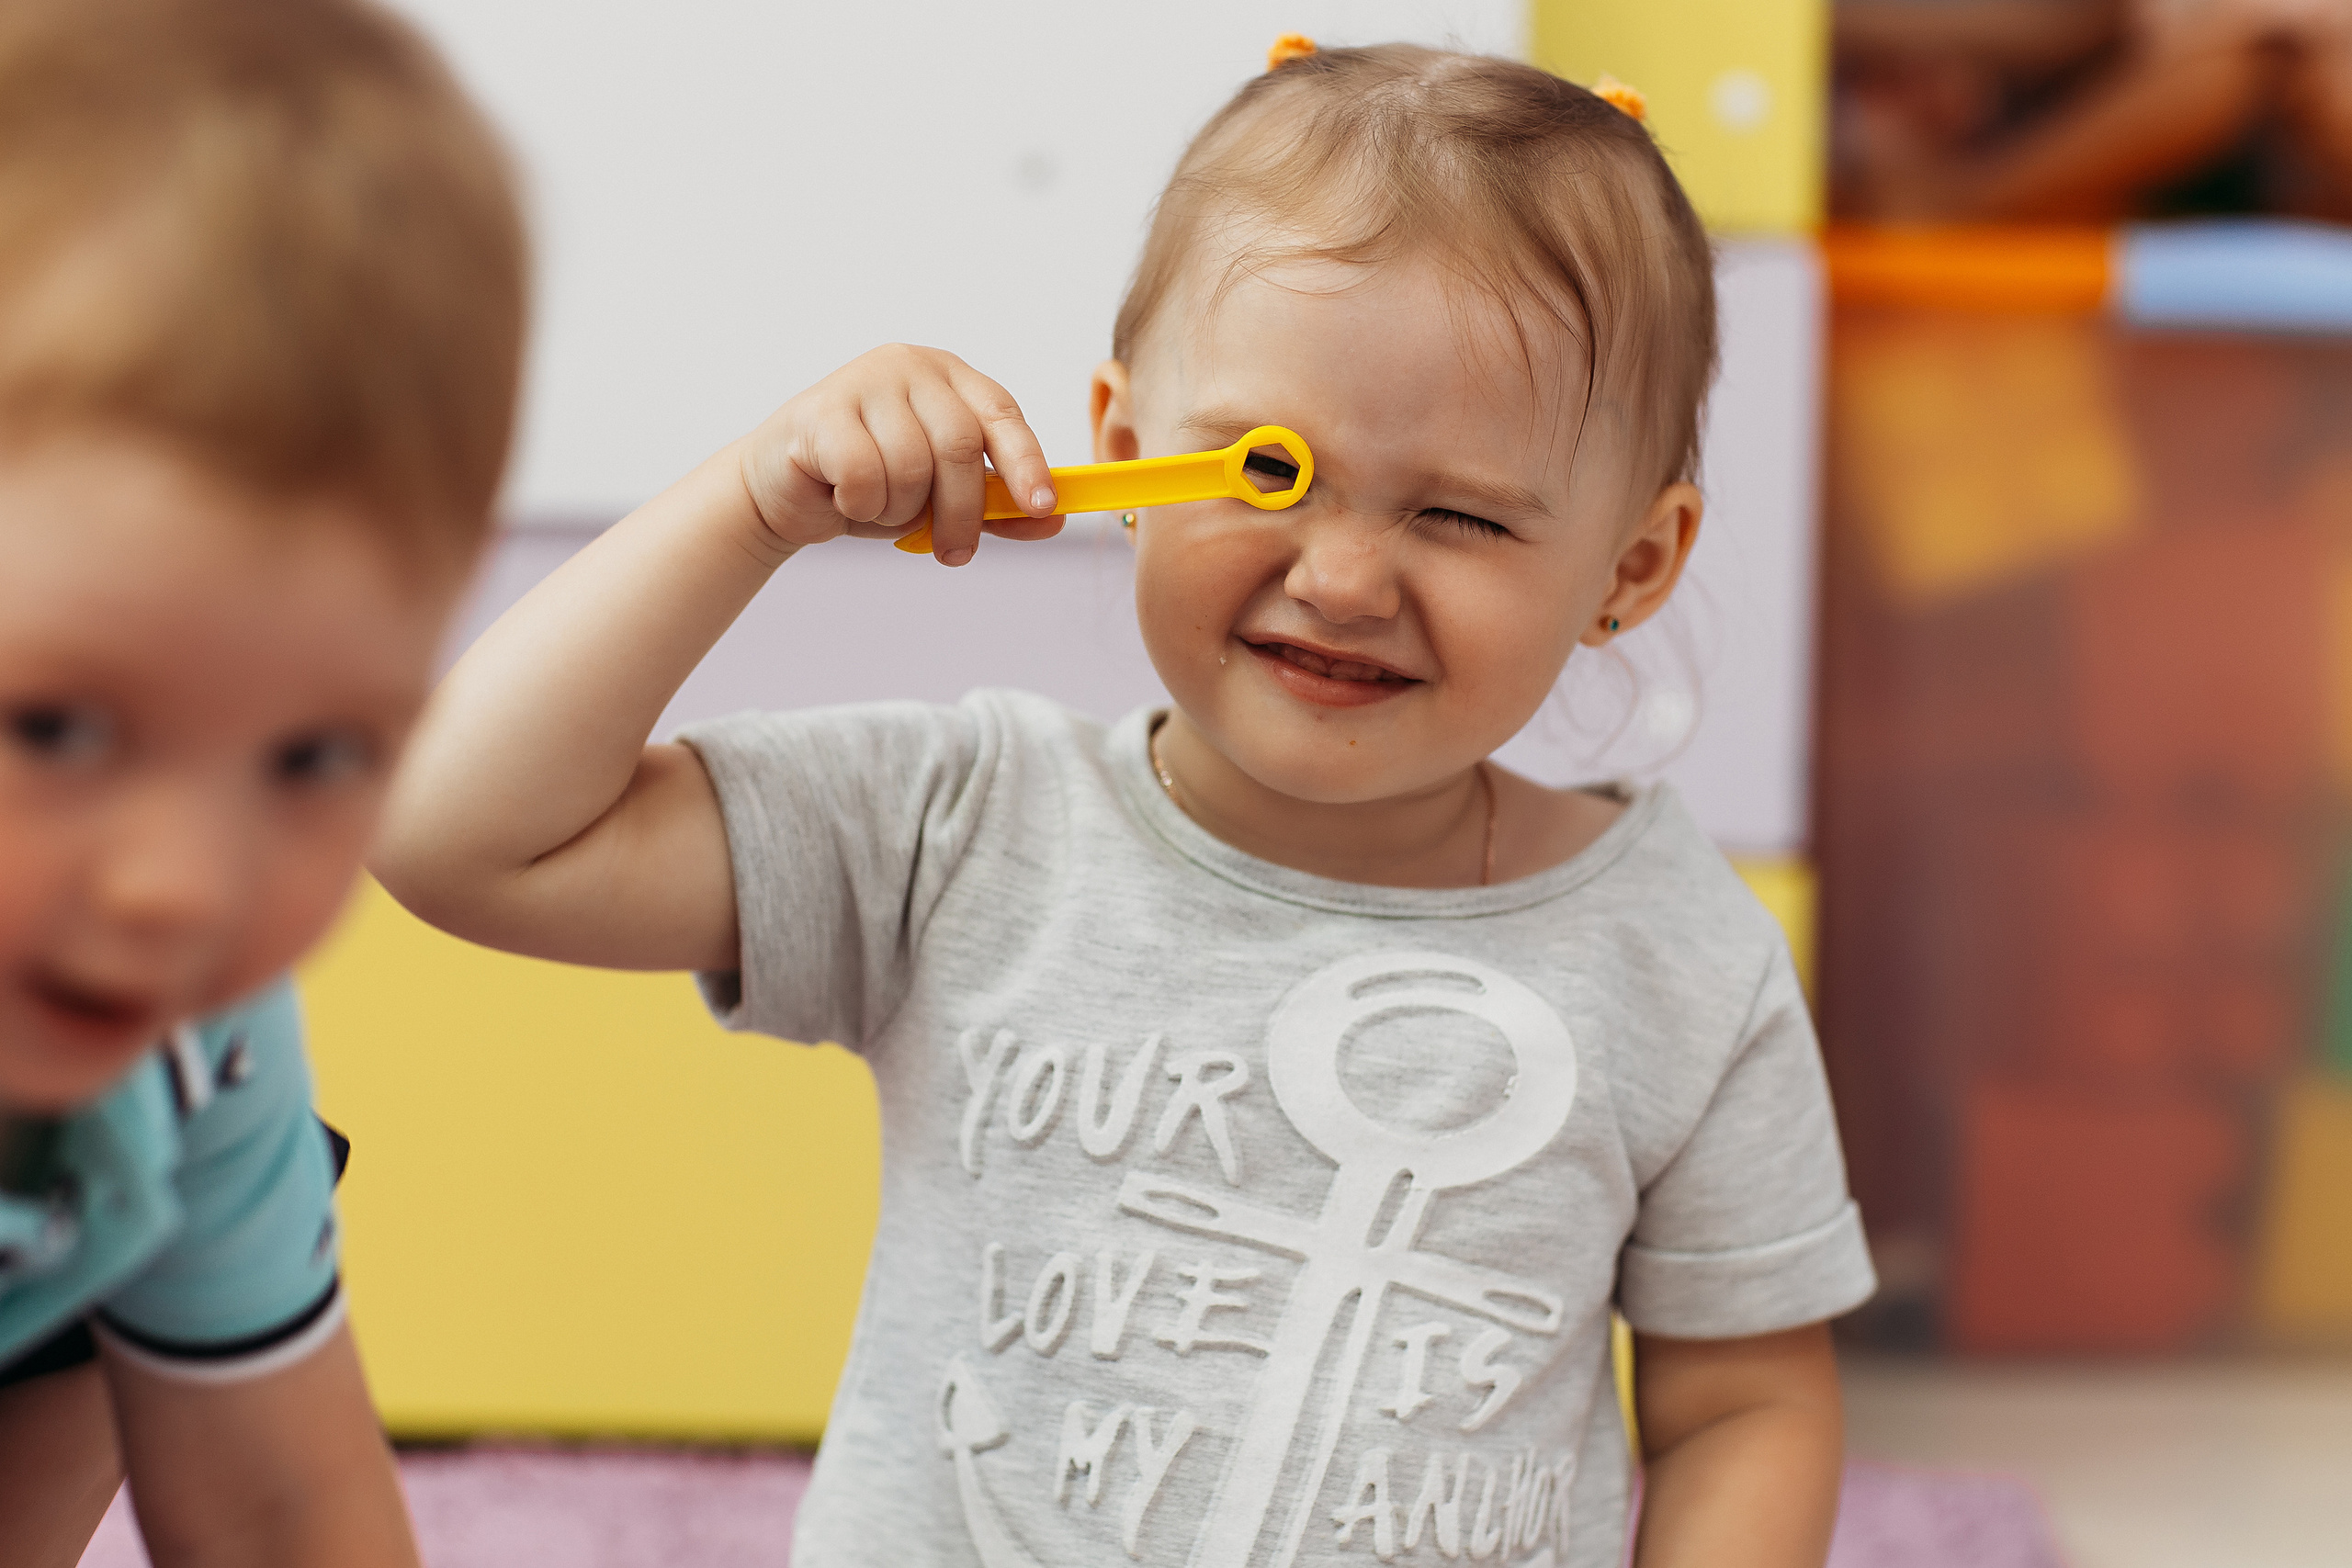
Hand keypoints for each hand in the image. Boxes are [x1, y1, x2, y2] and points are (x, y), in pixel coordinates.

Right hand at [736, 344, 1061, 564]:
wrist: (782, 492)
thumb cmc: (868, 487)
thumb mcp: (939, 499)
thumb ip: (994, 506)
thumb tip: (1053, 520)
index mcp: (949, 377)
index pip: (1002, 413)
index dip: (1027, 462)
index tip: (1042, 506)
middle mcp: (910, 366)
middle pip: (959, 447)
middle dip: (963, 513)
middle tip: (954, 554)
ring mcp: (863, 381)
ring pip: (911, 466)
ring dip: (901, 510)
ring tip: (880, 509)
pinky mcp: (821, 410)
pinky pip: (864, 475)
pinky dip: (862, 506)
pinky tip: (844, 499)